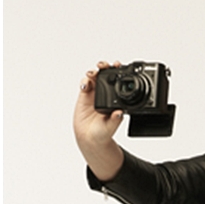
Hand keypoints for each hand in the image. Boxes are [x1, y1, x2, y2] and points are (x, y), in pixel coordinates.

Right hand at [73, 60, 124, 179]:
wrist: (90, 138)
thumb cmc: (102, 133)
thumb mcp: (111, 127)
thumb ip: (115, 120)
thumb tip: (120, 113)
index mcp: (115, 99)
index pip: (117, 82)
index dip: (118, 73)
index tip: (119, 68)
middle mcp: (105, 94)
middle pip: (105, 74)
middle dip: (105, 67)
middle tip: (105, 66)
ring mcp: (94, 93)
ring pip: (94, 77)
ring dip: (93, 72)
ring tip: (93, 74)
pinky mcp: (84, 96)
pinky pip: (84, 84)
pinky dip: (84, 81)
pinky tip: (85, 85)